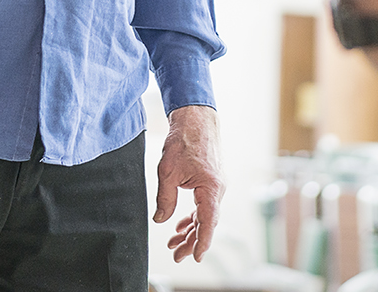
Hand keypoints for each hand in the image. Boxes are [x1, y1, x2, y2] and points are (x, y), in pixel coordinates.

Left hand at [153, 104, 224, 262]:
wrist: (196, 119)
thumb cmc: (184, 140)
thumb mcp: (167, 171)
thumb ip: (165, 198)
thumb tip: (160, 219)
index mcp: (211, 188)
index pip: (208, 222)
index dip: (202, 242)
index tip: (196, 257)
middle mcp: (217, 189)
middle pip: (207, 223)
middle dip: (192, 241)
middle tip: (176, 255)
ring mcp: (215, 186)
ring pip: (205, 215)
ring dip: (191, 230)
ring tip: (175, 243)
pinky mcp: (210, 182)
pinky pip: (204, 205)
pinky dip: (194, 217)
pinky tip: (182, 225)